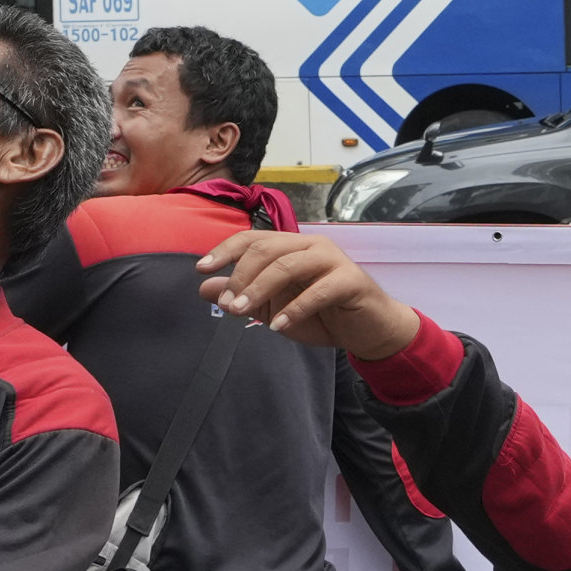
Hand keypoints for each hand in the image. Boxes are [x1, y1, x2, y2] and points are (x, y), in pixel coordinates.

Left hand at [198, 228, 420, 360]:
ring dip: (260, 288)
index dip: (226, 250)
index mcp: (292, 247)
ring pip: (288, 264)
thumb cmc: (322, 315)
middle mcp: (311, 246)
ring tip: (241, 311)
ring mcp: (333, 260)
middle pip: (267, 248)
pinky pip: (319, 290)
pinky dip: (295, 308)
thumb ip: (243, 296)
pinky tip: (279, 326)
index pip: (253, 238)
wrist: (368, 331)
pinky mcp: (351, 280)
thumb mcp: (273, 307)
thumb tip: (205, 288)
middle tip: (227, 304)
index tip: (202, 268)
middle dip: (241, 275)